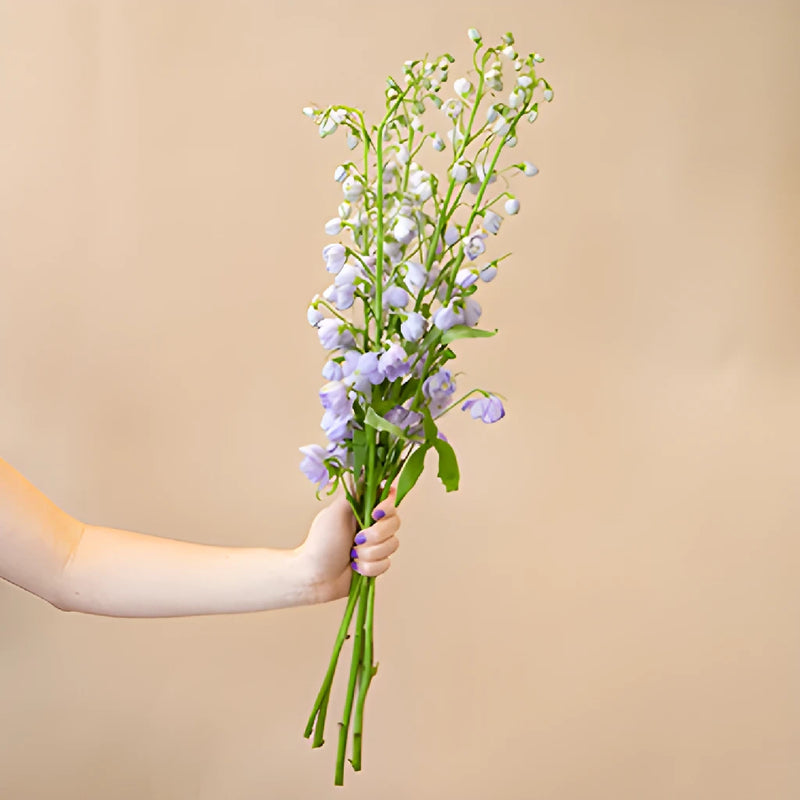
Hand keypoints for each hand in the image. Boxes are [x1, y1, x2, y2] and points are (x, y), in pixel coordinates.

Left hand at [296, 487, 400, 603]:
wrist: (314, 576)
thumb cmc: (320, 543)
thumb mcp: (335, 513)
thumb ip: (354, 492)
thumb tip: (365, 469)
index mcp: (363, 509)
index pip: (390, 499)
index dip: (387, 508)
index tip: (374, 514)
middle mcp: (372, 525)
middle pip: (395, 523)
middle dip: (375, 535)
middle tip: (356, 539)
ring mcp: (376, 545)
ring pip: (392, 546)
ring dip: (369, 554)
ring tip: (352, 555)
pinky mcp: (377, 564)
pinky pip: (386, 564)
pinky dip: (369, 568)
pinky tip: (355, 568)